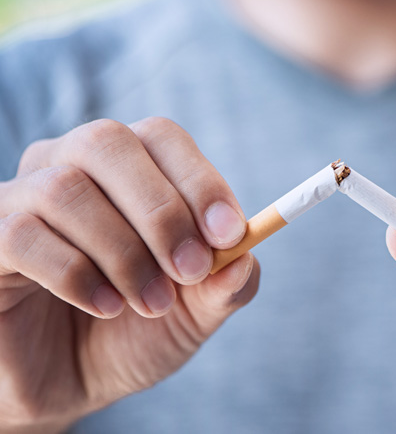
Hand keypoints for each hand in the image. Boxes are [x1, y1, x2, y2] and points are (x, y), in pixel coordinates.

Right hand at [0, 118, 258, 433]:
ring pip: (66, 188)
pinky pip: (24, 234)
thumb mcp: (194, 313)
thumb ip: (225, 283)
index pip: (160, 136)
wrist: (68, 384)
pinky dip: (77, 273)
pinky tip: (106, 306)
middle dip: (162, 211)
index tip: (229, 234)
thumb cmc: (133, 334)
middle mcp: (68, 167)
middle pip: (109, 143)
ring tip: (150, 301)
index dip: (199, 180)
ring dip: (123, 252)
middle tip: (190, 270)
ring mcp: (20, 199)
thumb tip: (246, 254)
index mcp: (125, 170)